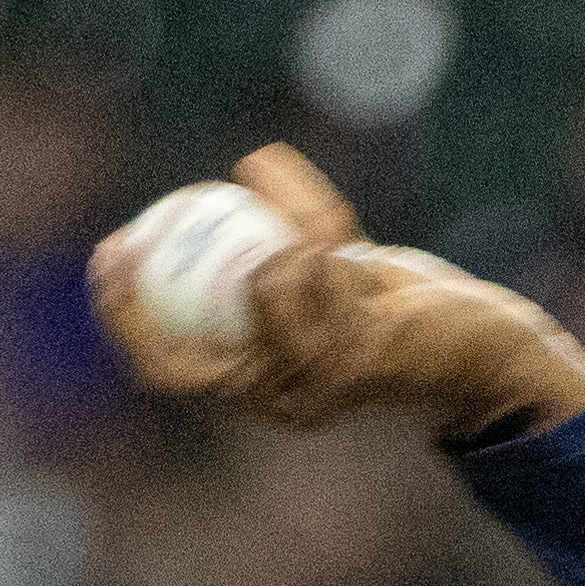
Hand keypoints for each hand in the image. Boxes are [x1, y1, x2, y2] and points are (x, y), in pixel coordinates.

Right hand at [91, 146, 584, 444]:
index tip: (112, 252)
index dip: (126, 317)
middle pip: (185, 362)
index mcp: (257, 388)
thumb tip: (218, 185)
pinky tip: (342, 224)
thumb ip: (266, 250)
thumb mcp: (314, 277)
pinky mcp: (361, 355)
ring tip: (317, 222)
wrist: (473, 342)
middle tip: (135, 233)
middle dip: (140, 299)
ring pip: (264, 280)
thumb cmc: (385, 306)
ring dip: (285, 230)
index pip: (167, 369)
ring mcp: (319, 383)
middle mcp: (280, 400)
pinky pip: (317, 261)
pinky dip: (317, 219)